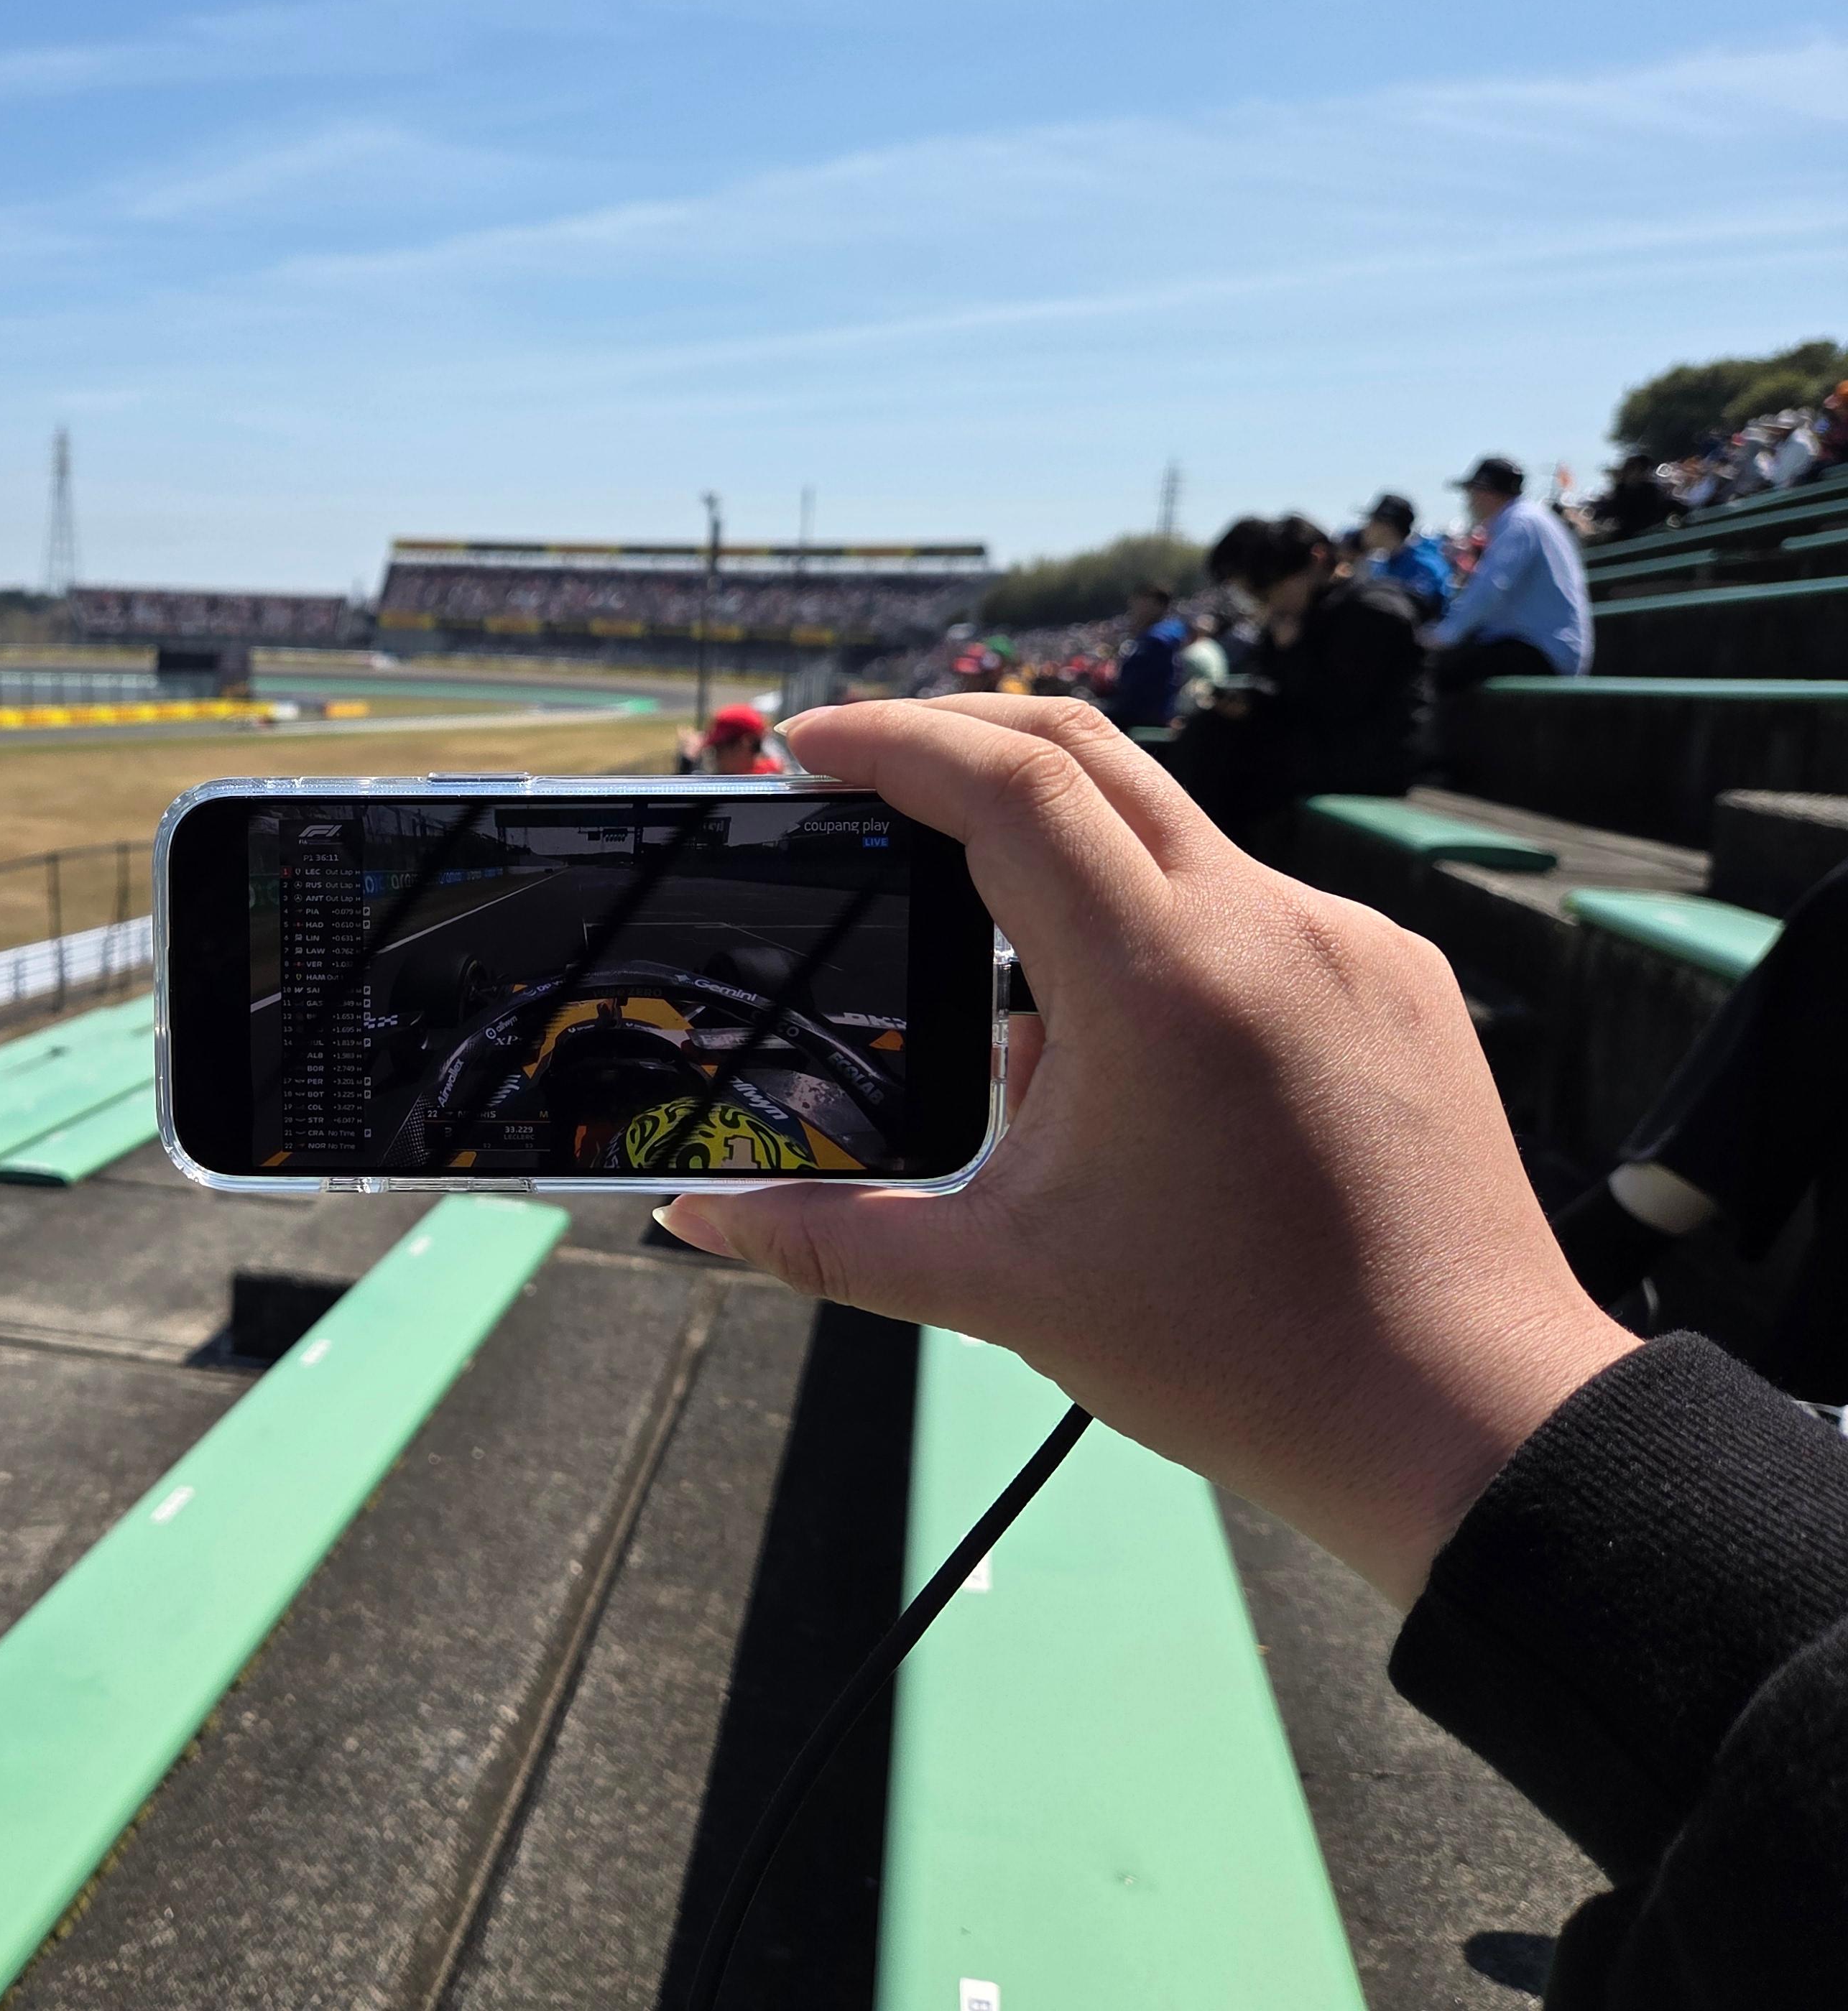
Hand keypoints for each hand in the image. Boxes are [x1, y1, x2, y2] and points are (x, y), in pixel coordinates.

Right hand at [656, 696, 1634, 1605]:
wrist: (1467, 1422)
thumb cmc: (1238, 1360)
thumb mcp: (1004, 1289)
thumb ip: (832, 1239)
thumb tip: (694, 1218)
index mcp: (1160, 980)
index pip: (1006, 786)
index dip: (891, 740)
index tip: (806, 747)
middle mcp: (1268, 925)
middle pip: (1085, 756)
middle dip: (955, 740)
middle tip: (860, 776)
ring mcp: (1349, 940)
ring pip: (1169, 836)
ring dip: (1058, 866)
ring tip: (1007, 1027)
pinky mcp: (1396, 978)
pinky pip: (1247, 908)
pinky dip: (1155, 935)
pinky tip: (1128, 1066)